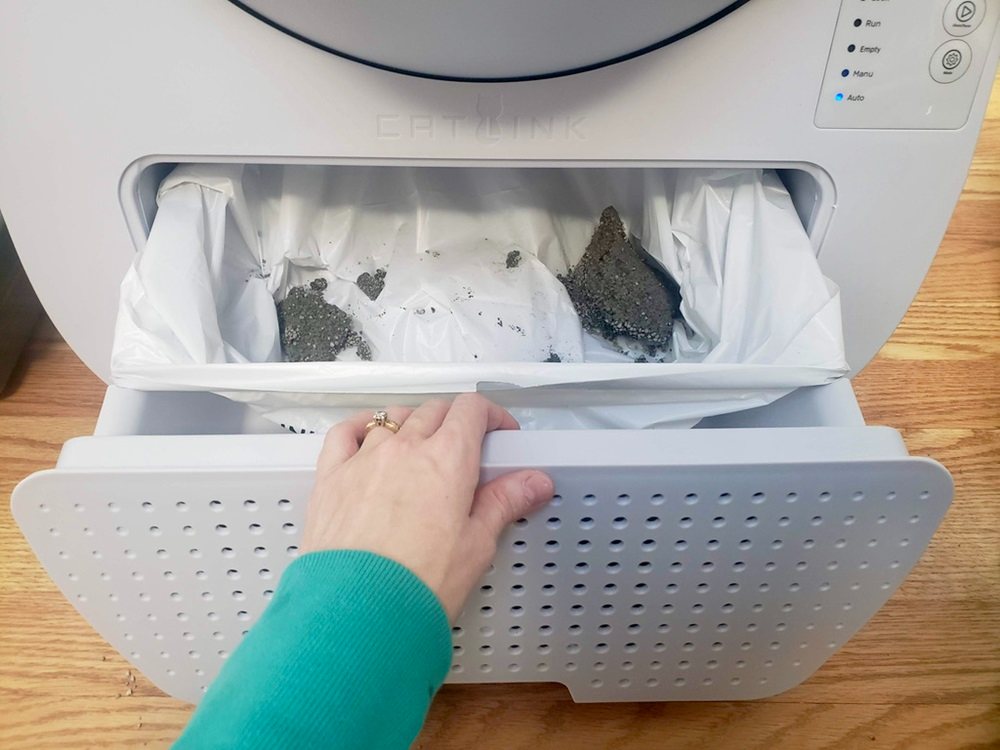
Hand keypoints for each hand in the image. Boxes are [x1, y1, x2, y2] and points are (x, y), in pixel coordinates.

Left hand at [301, 394, 554, 619]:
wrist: (359, 612)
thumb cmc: (419, 583)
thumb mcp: (477, 545)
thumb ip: (505, 503)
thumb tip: (535, 482)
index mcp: (448, 458)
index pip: (471, 409)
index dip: (491, 415)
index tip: (499, 433)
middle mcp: (405, 447)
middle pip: (434, 410)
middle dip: (455, 421)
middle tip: (466, 449)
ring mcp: (364, 459)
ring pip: (392, 418)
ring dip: (412, 424)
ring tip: (420, 449)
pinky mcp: (331, 477)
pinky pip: (344, 432)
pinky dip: (361, 426)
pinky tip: (367, 435)